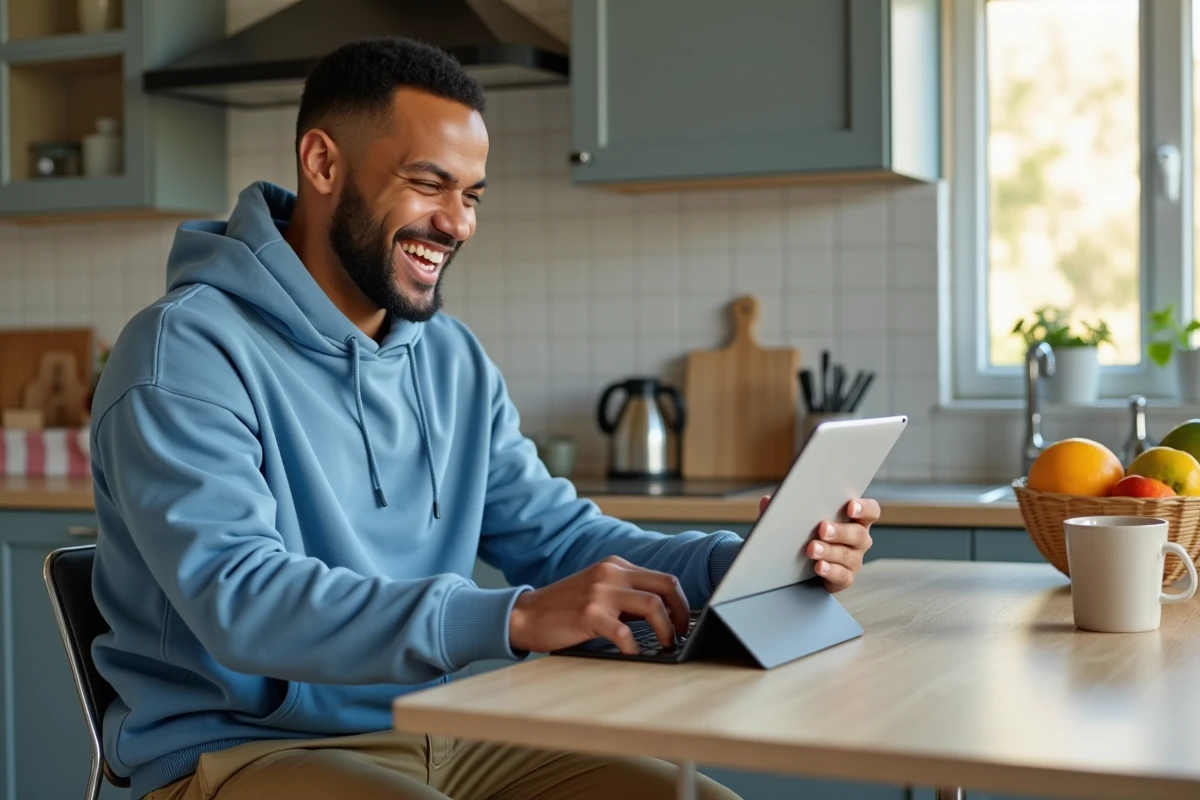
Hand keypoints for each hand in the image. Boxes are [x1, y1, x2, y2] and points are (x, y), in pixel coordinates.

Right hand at [508, 555, 690, 654]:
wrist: (526, 614)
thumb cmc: (563, 608)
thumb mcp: (598, 590)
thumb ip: (625, 596)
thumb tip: (662, 615)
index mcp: (616, 566)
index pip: (663, 578)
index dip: (680, 602)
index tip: (682, 621)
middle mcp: (611, 574)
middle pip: (665, 587)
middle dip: (681, 613)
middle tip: (680, 634)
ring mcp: (600, 592)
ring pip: (652, 606)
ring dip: (666, 629)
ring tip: (666, 644)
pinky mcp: (589, 614)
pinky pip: (625, 633)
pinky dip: (635, 648)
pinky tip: (635, 655)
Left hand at [758, 496, 879, 591]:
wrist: (799, 565)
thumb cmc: (804, 534)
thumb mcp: (795, 519)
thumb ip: (784, 508)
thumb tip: (766, 501)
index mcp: (853, 518)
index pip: (870, 511)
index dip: (864, 508)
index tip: (850, 506)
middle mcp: (859, 539)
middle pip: (859, 533)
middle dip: (840, 531)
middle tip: (822, 528)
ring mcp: (854, 560)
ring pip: (849, 555)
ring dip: (830, 551)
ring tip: (812, 548)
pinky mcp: (845, 578)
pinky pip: (842, 575)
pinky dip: (829, 570)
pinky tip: (818, 566)